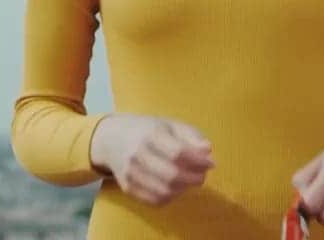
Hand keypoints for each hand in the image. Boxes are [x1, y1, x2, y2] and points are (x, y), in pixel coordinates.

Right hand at [90, 113, 215, 205]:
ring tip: (190, 180)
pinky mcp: (128, 188)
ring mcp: (131, 173)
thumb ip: (191, 135)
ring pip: (165, 191)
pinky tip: (176, 187)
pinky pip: (155, 200)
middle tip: (202, 175)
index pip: (178, 153)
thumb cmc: (147, 130)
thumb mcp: (170, 124)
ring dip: (184, 188)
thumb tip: (208, 151)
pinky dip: (171, 196)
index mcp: (151, 134)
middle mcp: (138, 155)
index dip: (198, 161)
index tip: (211, 163)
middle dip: (194, 178)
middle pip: (172, 175)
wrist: (112, 139)